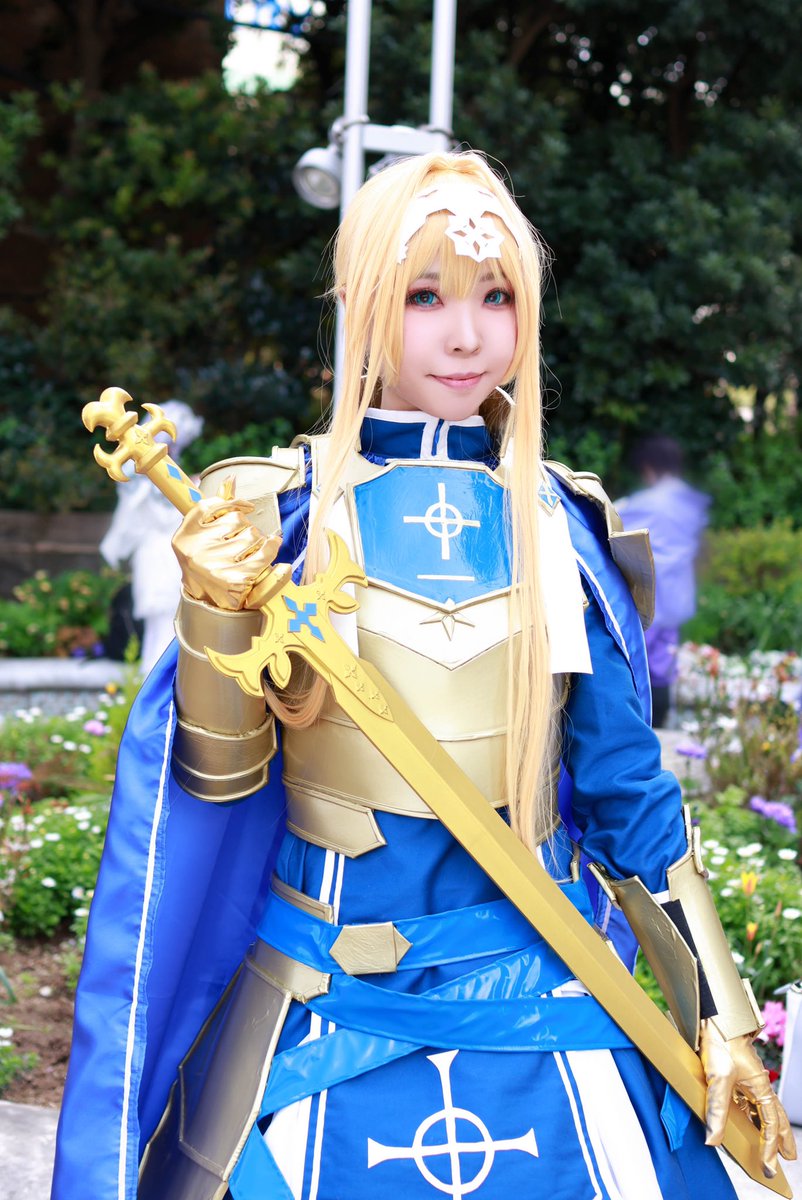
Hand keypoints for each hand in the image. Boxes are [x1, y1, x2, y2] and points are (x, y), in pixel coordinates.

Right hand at [172, 481, 279, 610]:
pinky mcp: (234, 580)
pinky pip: (262, 555)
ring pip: (251, 535)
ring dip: (259, 541)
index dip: (233, 503)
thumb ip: (218, 508)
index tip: (246, 508)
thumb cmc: (209, 564)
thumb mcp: (205, 536)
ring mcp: (214, 565)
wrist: (208, 604)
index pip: (210, 505)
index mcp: (185, 535)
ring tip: (252, 552)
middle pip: (236, 520)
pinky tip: (272, 547)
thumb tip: (231, 480)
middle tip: (245, 542)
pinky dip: (271, 549)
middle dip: (247, 528)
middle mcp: (195, 549)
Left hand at [700, 1018, 796, 1177]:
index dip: (771, 1149)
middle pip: (776, 1117)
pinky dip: (750, 1113)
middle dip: (782, 1138)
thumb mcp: (718, 1078)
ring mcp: (748, 1079)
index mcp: (761, 1088)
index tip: (769, 1168)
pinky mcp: (736, 1073)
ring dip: (767, 1126)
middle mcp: (758, 1085)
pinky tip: (743, 1117)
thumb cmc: (721, 1043)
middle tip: (789, 1156)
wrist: (715, 1018)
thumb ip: (716, 1109)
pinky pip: (748, 1099)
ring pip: (763, 1108)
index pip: (771, 1126)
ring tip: (769, 1142)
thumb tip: (713, 1140)